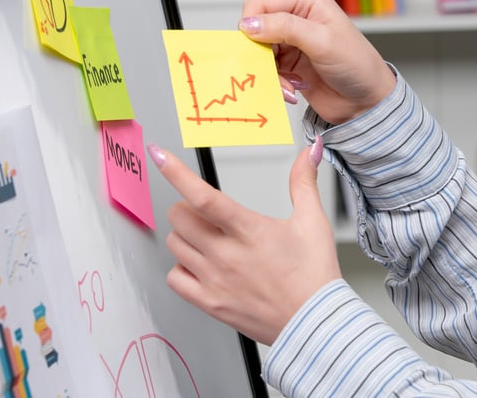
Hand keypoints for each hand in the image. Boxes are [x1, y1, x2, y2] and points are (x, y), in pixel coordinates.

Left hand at [147, 138, 340, 345]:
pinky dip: (181, 267)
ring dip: (184, 235)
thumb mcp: (313, 222)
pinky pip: (175, 278)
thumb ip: (303, 182)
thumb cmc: (314, 276)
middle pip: (179, 218)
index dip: (177, 173)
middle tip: (205, 213)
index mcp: (249, 231)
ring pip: (174, 245)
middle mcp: (227, 255)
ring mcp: (215, 281)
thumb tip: (308, 152)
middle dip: (187, 207)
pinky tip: (199, 265)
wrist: (315, 324)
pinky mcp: (210, 303)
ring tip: (207, 239)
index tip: (161, 156)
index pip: (203, 197)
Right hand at [239, 0, 394, 124]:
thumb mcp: (321, 41)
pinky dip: (275, 82)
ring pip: (258, 54)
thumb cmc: (357, 65)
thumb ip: (285, 28)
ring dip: (269, 72)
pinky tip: (293, 88)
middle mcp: (296, 18)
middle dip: (259, 53)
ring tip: (289, 84)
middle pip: (255, 30)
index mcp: (305, 1)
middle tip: (271, 70)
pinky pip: (266, 71)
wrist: (366, 101)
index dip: (251, 25)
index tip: (255, 48)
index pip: (260, 5)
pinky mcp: (289, 65)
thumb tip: (249, 23)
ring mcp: (291, 43)